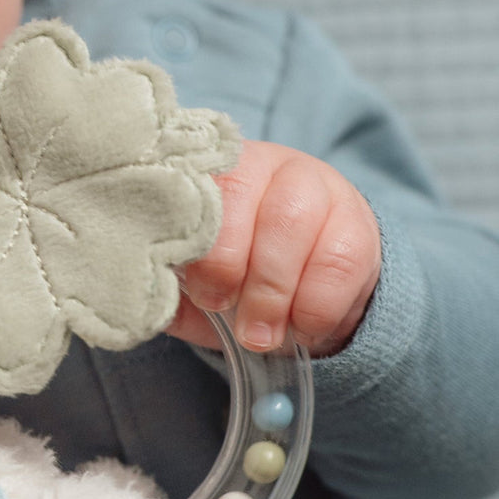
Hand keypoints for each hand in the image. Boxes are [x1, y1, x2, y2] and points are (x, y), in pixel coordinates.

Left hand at [167, 140, 380, 357]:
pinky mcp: (357, 219)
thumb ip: (165, 283)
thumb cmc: (231, 278)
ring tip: (259, 335)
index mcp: (207, 172)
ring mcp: (314, 184)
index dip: (193, 240)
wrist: (304, 287)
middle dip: (229, 265)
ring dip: (272, 290)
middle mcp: (261, 163)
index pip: (190, 183)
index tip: (196, 289)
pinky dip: (317, 306)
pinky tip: (301, 329)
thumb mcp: (190, 282)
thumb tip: (141, 299)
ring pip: (291, 221)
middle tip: (223, 310)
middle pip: (240, 192)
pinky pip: (340, 259)